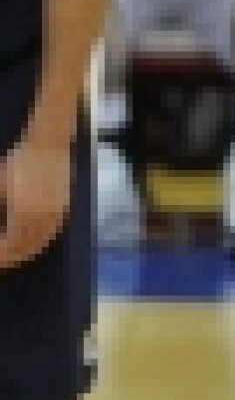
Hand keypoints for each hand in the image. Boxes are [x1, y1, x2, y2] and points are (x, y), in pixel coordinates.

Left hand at [0, 137, 71, 269]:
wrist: (50, 143)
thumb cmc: (20, 160)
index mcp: (24, 213)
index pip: (10, 247)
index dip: (1, 254)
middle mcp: (43, 218)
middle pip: (24, 249)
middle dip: (9, 256)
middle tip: (0, 255)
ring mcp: (56, 215)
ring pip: (38, 244)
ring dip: (23, 251)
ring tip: (9, 251)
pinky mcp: (63, 210)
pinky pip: (49, 234)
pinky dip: (37, 242)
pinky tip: (27, 240)